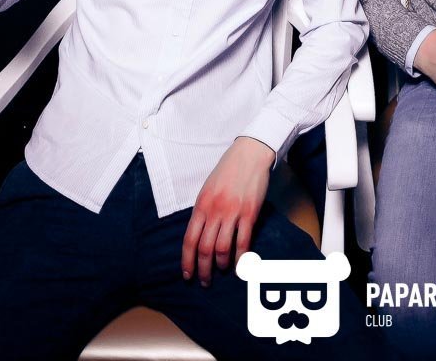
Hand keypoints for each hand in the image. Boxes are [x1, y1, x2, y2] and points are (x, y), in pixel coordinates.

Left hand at [181, 137, 274, 284]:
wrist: (249, 153)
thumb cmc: (227, 171)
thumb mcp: (207, 189)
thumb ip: (203, 211)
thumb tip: (199, 234)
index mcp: (201, 205)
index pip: (189, 239)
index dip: (187, 261)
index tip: (187, 274)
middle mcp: (214, 210)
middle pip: (204, 248)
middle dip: (203, 269)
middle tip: (204, 281)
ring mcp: (232, 212)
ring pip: (222, 248)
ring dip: (221, 265)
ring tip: (222, 270)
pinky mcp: (249, 213)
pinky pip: (243, 241)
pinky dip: (240, 257)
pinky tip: (239, 265)